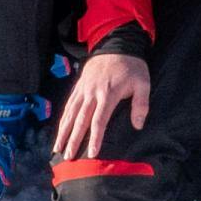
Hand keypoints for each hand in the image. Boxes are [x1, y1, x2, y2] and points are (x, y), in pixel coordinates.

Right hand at [51, 47, 151, 163]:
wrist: (116, 44)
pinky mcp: (79, 85)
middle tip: (67, 156)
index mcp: (108, 94)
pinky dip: (63, 118)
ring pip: (71, 113)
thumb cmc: (132, 66)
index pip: (99, 120)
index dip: (95, 138)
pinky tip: (59, 129)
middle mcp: (93, 93)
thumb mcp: (143, 83)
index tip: (91, 153)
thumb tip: (138, 125)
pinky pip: (69, 104)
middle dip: (73, 139)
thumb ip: (141, 105)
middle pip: (81, 120)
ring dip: (63, 131)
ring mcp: (84, 89)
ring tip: (57, 147)